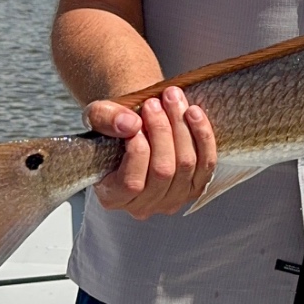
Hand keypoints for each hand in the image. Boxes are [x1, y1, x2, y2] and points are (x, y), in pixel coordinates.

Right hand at [85, 86, 217, 217]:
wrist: (137, 123)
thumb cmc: (113, 126)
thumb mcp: (97, 116)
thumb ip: (105, 119)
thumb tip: (130, 124)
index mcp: (114, 197)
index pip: (131, 183)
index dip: (138, 150)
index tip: (135, 121)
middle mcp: (144, 205)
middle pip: (163, 171)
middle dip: (161, 131)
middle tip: (154, 103)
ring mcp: (173, 199)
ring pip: (186, 165)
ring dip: (181, 127)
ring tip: (172, 98)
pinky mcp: (196, 186)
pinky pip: (206, 163)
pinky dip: (202, 135)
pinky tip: (194, 112)